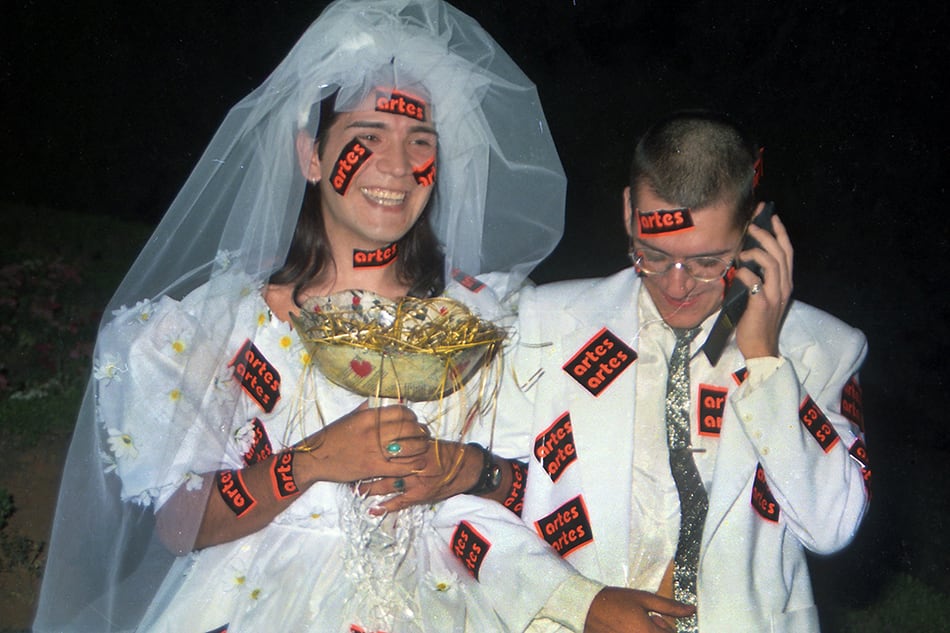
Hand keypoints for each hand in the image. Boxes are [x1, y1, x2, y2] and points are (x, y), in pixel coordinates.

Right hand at [296, 401, 430, 482]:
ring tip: (423, 449)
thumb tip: (386, 400)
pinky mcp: (373, 468)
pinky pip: (401, 466)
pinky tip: (417, 464)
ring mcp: (373, 450)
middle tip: (424, 435)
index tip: (414, 421)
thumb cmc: (331, 437)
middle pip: (409, 428)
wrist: (314, 459)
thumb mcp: (349, 418)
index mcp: (367, 416)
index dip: (412, 416)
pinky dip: (413, 465)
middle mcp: (372, 431)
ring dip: (420, 448)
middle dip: (421, 432)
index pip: (401, 411)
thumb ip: (368, 409)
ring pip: (409, 447)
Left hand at [360, 440, 480, 513]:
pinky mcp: (421, 495)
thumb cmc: (443, 451)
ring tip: (356, 490)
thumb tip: (383, 426)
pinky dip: (386, 507)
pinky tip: (373, 510)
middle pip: (384, 466)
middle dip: (366, 470)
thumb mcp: (425, 439)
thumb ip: (406, 436)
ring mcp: (417, 480)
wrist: (464, 467)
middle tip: (349, 472)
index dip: (370, 449)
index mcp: (414, 445)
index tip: (354, 450)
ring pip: (388, 485)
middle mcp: (414, 462)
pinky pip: (400, 502)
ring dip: (371, 489)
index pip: (387, 446)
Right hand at [584, 587, 694, 632]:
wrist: (587, 607)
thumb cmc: (616, 601)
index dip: (665, 627)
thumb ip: (670, 606)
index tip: (656, 618)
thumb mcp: (644, 599)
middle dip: (657, 631)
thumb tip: (692, 610)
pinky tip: (626, 629)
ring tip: (634, 625)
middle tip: (646, 619)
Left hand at [733, 207, 793, 358]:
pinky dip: (745, 273)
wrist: (761, 348)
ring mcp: (775, 294)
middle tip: (752, 225)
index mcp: (785, 283)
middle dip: (766, 234)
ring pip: (772, 262)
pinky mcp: (763, 304)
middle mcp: (784, 286)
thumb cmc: (757, 322)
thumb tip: (745, 260)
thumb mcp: (763, 296)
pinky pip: (755, 281)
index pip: (787, 251)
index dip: (780, 232)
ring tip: (742, 251)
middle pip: (780, 252)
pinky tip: (737, 272)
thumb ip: (760, 278)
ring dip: (756, 252)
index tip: (771, 216)